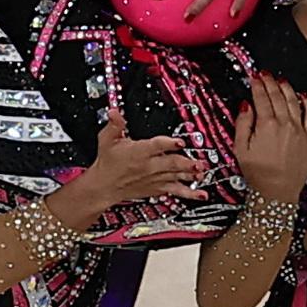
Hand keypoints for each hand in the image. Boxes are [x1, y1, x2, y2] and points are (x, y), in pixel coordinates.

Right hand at [60, 106, 202, 218]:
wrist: (105, 186)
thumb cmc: (108, 162)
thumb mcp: (107, 139)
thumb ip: (115, 124)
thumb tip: (114, 112)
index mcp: (139, 152)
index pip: (156, 146)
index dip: (168, 143)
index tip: (180, 142)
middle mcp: (149, 166)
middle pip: (171, 163)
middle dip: (186, 163)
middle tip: (198, 162)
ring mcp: (156, 178)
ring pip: (176, 176)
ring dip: (191, 174)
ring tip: (202, 173)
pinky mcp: (159, 188)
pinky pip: (176, 191)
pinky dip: (190, 193)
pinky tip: (201, 194)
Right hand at [231, 73, 306, 201]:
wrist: (277, 192)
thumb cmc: (259, 174)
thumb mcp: (241, 149)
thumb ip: (242, 123)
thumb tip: (245, 106)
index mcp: (266, 125)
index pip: (261, 98)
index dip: (257, 85)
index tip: (254, 78)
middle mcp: (285, 124)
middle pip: (278, 96)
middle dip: (270, 82)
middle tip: (266, 74)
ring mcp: (300, 131)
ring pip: (294, 102)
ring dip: (287, 88)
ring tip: (281, 81)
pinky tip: (303, 96)